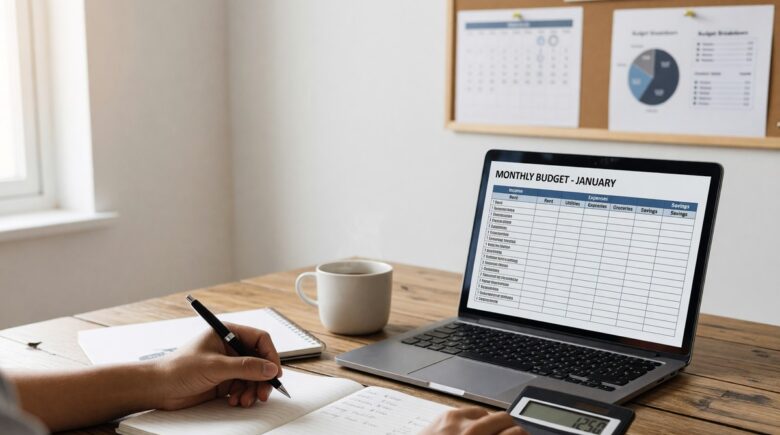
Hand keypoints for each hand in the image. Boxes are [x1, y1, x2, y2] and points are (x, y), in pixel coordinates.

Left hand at [152, 322, 282, 409]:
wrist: (158, 389)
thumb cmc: (178, 369)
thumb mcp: (215, 366)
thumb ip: (245, 367)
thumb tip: (270, 368)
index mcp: (227, 333)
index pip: (259, 339)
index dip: (270, 355)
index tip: (274, 372)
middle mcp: (230, 348)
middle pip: (259, 360)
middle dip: (262, 378)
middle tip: (263, 392)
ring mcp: (228, 365)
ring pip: (253, 377)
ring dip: (252, 390)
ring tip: (245, 400)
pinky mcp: (224, 381)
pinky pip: (244, 387)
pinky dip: (243, 395)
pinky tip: (234, 400)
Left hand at [420, 407, 527, 434]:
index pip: (516, 433)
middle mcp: (471, 432)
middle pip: (505, 418)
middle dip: (511, 429)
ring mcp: (456, 421)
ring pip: (488, 412)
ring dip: (492, 424)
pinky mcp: (445, 415)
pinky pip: (470, 411)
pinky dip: (475, 420)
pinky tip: (472, 432)